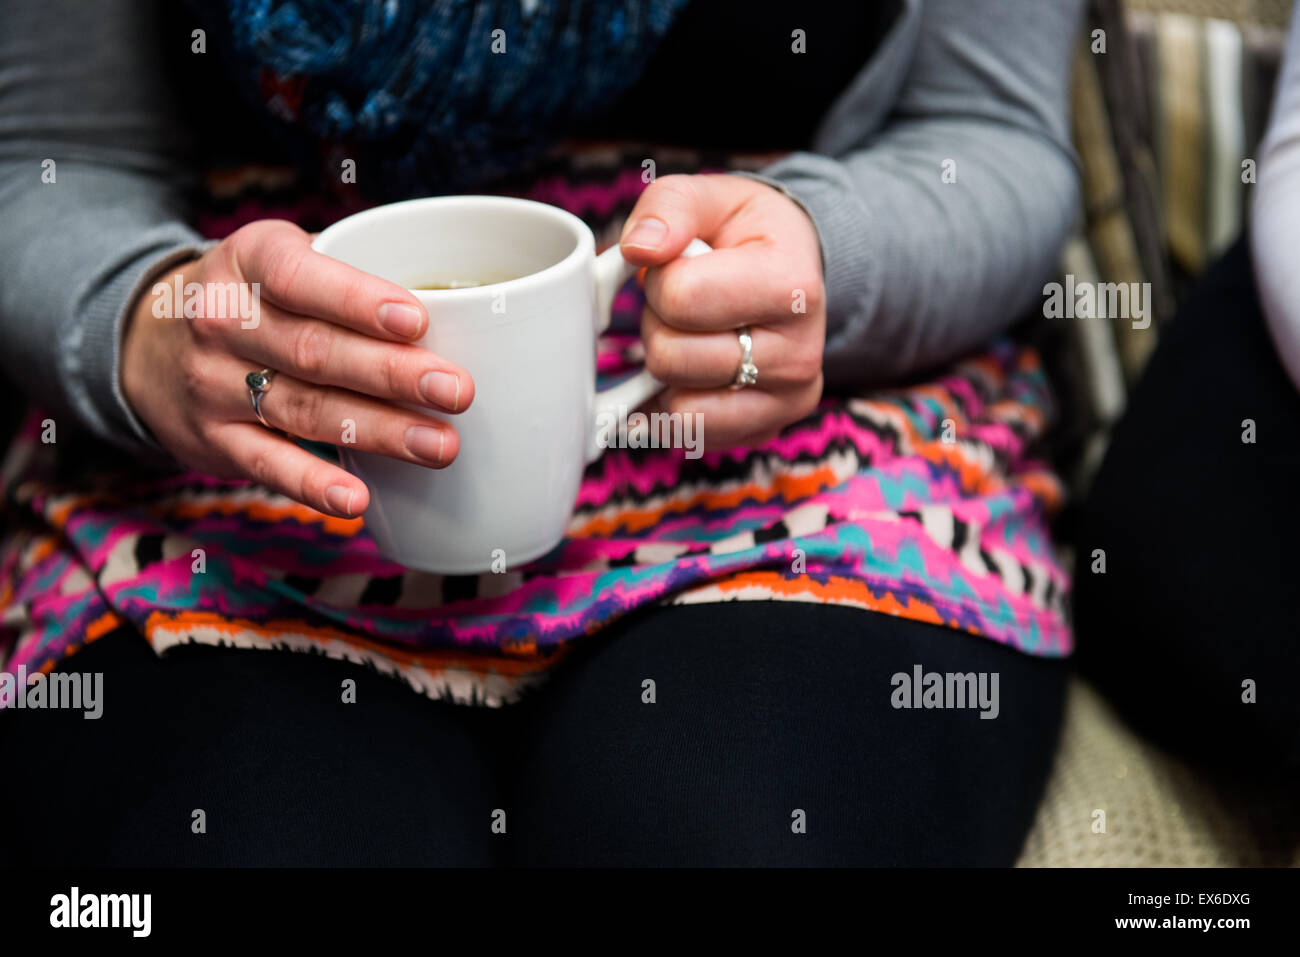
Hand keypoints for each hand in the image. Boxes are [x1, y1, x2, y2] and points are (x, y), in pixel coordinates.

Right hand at [121, 220, 473, 517]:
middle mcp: (224, 319)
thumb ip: (349, 272)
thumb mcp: (282, 258)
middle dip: (392, 374)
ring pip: (304, 408)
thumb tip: (458, 303)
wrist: (148, 344)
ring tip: (439, 445)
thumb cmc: (257, 297)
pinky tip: (357, 499)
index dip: (358, 300)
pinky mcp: (214, 440)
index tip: (418, 320)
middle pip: (315, 351)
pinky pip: (268, 465)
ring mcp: (214, 383)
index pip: (301, 277)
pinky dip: (313, 484)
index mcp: (249, 260)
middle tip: (458, 391)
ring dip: (378, 431)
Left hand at [620, 174, 825, 448]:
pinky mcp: (765, 430)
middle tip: (684, 304)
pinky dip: (672, 404)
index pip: (682, 297)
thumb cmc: (746, 235)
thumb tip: (638, 249)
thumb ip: (668, 207)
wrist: (792, 271)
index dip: (660, 278)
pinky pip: (687, 433)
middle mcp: (801, 355)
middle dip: (658, 325)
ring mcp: (787, 400)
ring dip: (666, 369)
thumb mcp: (711, 197)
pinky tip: (690, 370)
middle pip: (671, 357)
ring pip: (678, 407)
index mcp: (793, 287)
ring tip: (693, 335)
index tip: (682, 265)